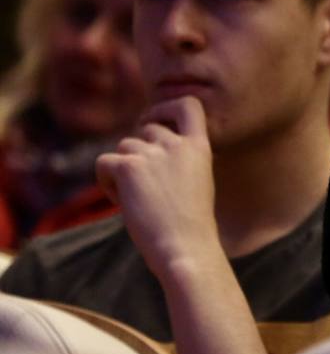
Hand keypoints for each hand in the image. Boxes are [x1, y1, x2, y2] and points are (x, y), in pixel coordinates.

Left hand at [95, 97, 219, 279]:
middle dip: (140, 152)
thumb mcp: (196, 182)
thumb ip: (177, 160)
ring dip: (123, 170)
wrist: (185, 248)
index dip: (167, 107)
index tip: (156, 122)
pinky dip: (106, 182)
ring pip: (124, 147)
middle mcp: (177, 145)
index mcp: (200, 147)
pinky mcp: (128, 167)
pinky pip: (104, 162)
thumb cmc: (191, 227)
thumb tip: (144, 148)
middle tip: (145, 185)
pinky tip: (123, 203)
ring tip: (137, 199)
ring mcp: (152, 154)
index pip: (187, 105)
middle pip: (145, 129)